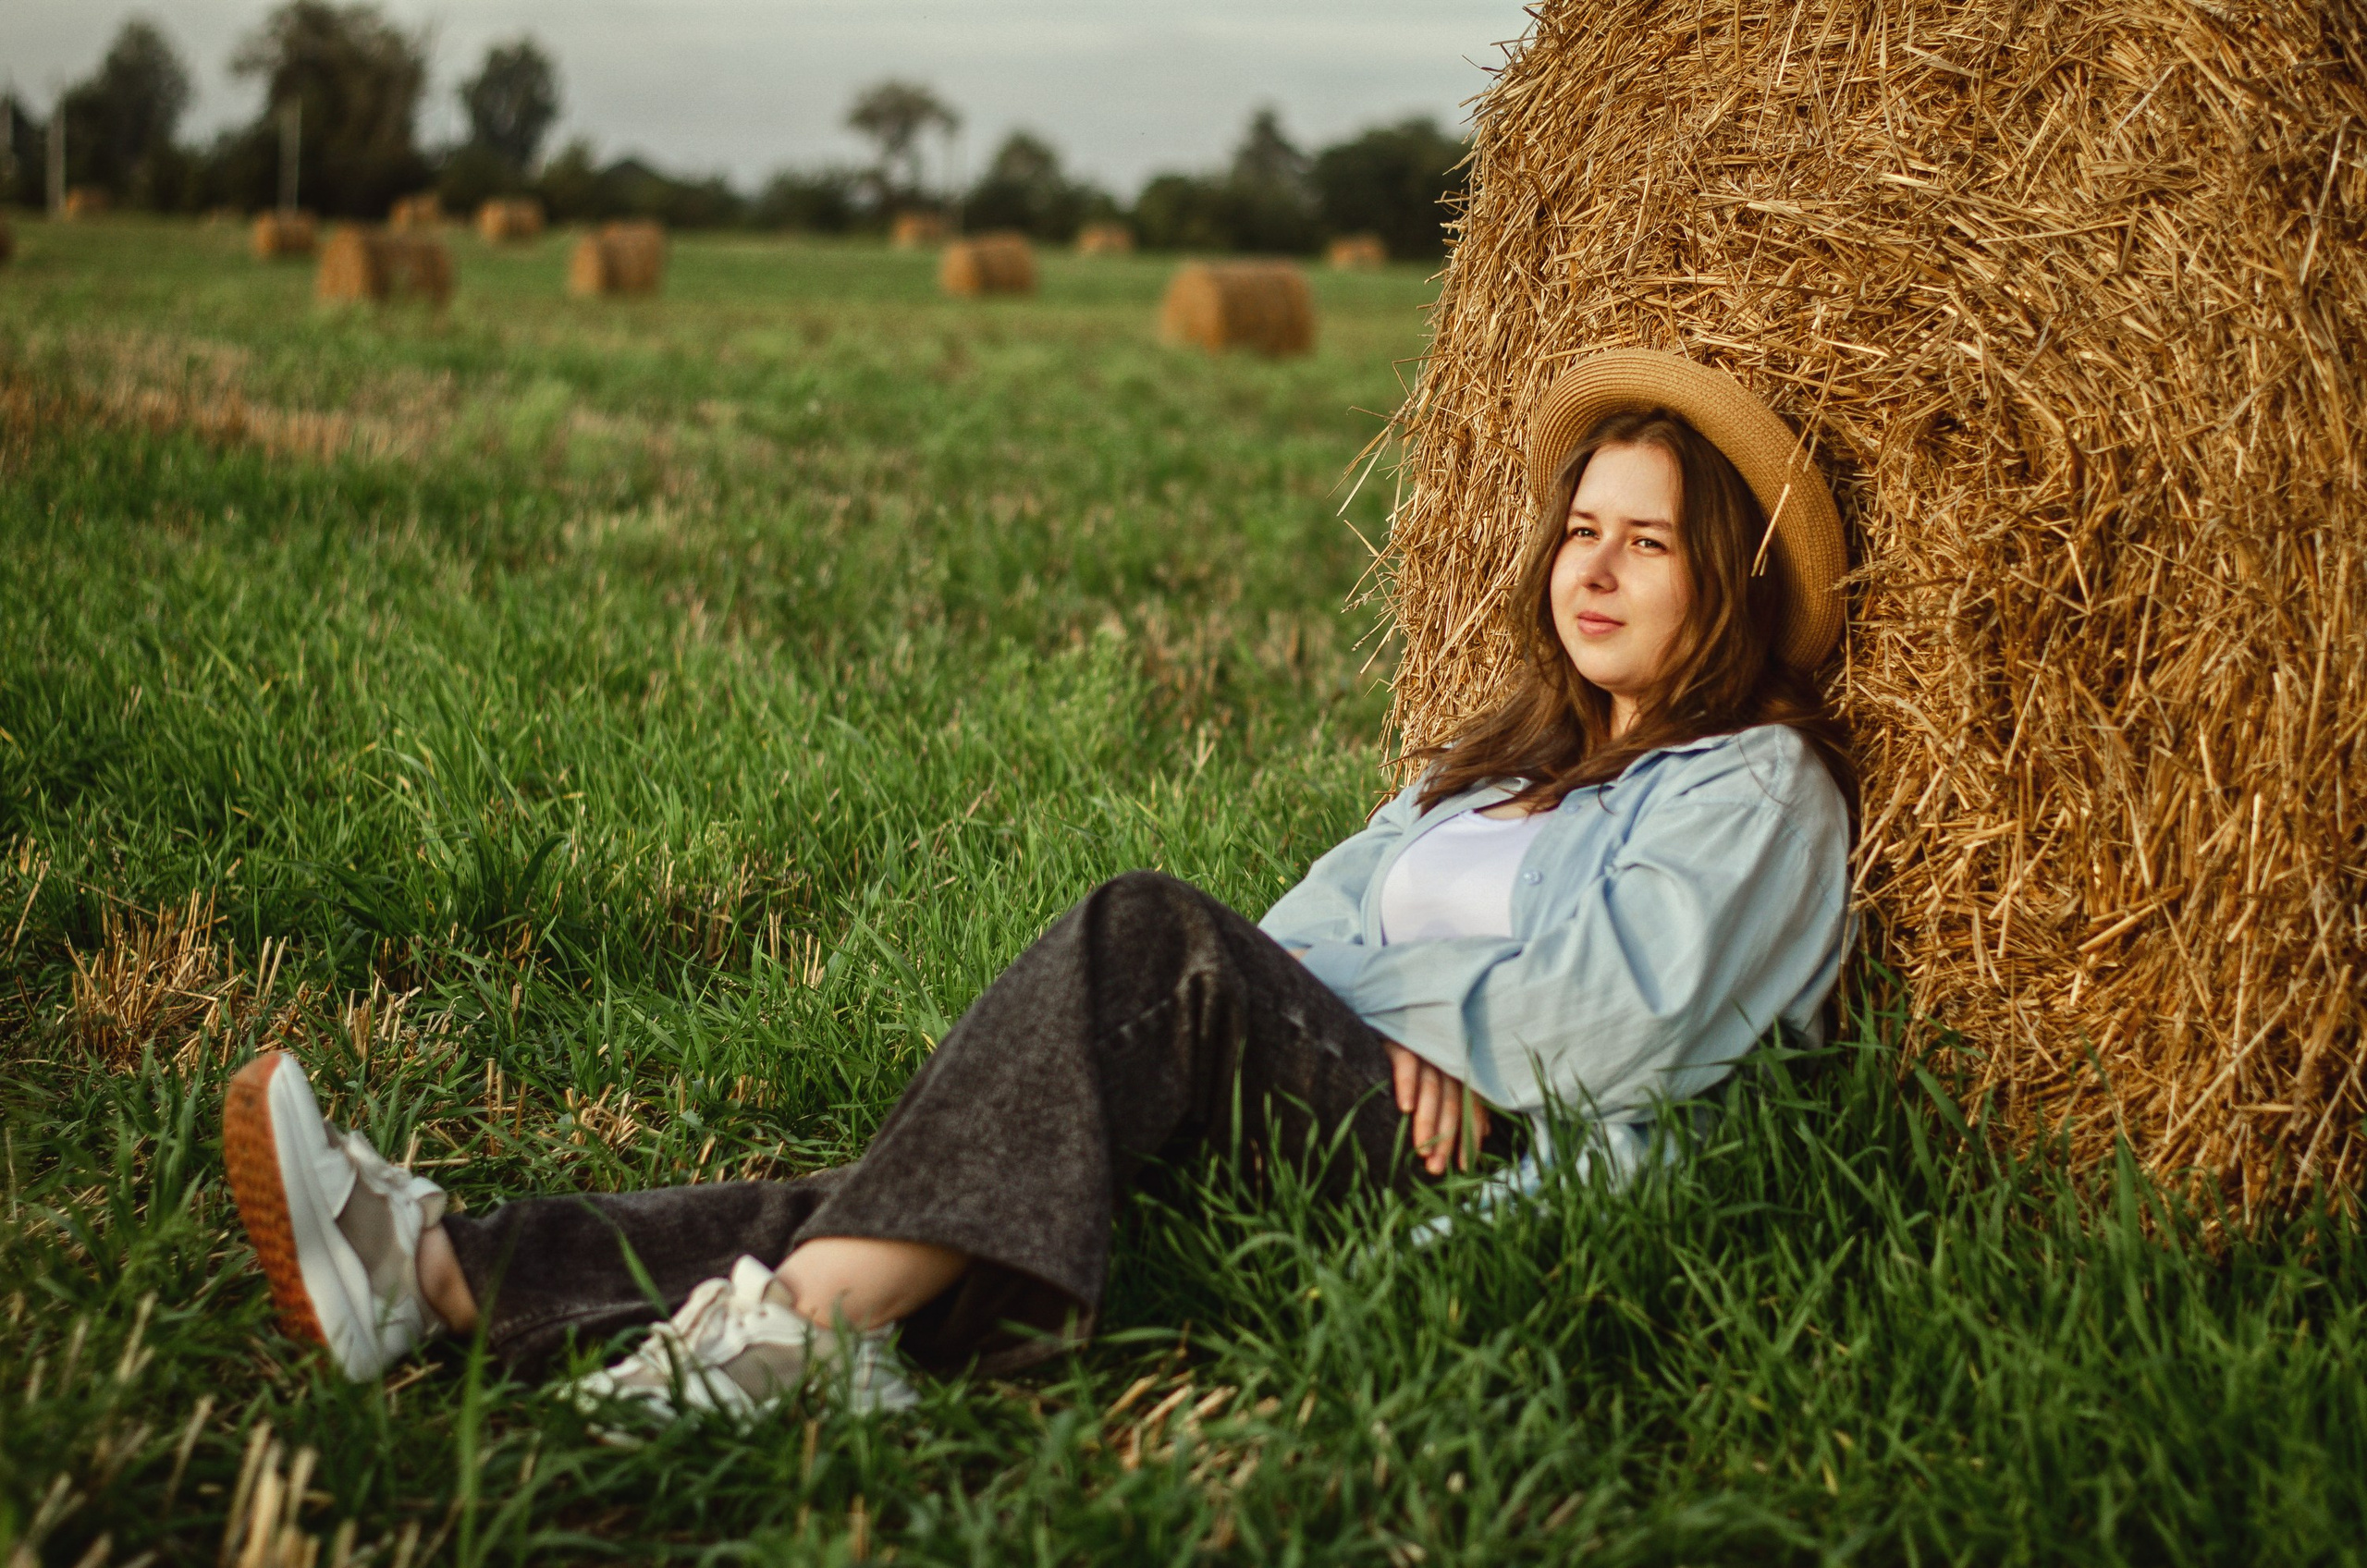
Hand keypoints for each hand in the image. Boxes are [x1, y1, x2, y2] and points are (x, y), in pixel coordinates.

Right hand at [1385, 1040, 1490, 1174]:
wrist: (1384, 1025)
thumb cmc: (1410, 1066)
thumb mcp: (1438, 1086)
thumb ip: (1462, 1105)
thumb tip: (1485, 1132)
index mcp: (1459, 1074)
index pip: (1471, 1109)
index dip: (1469, 1139)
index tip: (1463, 1167)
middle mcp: (1446, 1063)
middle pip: (1452, 1104)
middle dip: (1446, 1139)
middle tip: (1436, 1168)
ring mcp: (1425, 1052)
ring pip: (1432, 1090)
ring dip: (1427, 1123)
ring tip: (1422, 1151)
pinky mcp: (1402, 1042)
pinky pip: (1408, 1065)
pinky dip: (1408, 1086)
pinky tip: (1405, 1108)